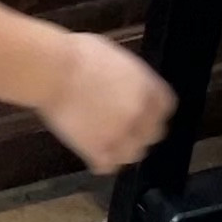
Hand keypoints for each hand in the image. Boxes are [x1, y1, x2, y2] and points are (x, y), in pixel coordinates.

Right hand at [39, 32, 174, 174]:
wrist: (54, 71)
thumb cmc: (78, 55)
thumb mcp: (116, 59)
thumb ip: (129, 79)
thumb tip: (126, 86)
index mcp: (147, 88)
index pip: (167, 108)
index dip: (155, 112)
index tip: (146, 113)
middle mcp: (140, 114)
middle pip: (153, 134)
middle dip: (140, 132)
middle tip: (124, 128)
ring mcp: (120, 135)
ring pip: (133, 154)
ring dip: (123, 149)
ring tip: (109, 143)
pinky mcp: (97, 150)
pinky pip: (107, 166)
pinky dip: (100, 161)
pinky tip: (93, 153)